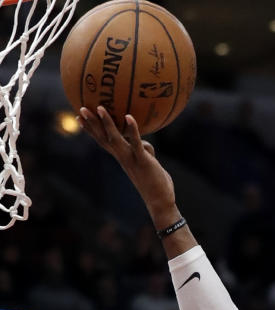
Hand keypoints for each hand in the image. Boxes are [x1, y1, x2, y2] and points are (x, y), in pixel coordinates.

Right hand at [77, 107, 177, 223]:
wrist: (160, 202)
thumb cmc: (155, 183)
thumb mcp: (148, 163)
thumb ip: (144, 151)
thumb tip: (145, 144)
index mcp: (121, 158)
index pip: (102, 141)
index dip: (90, 130)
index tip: (78, 118)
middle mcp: (122, 158)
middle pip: (104, 138)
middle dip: (92, 123)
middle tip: (81, 108)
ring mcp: (131, 159)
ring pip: (115, 139)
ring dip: (107, 123)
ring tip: (100, 108)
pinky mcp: (142, 161)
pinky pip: (136, 143)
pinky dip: (132, 130)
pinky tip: (129, 117)